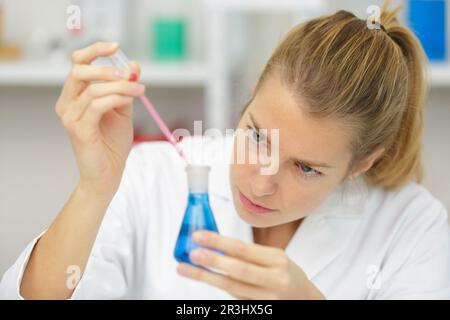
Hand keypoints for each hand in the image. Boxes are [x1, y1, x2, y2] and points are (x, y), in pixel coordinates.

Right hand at [55, 41, 144, 197]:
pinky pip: (97, 106)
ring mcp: (70, 117)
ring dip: (120, 86)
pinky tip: (130, 98)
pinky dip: (116, 98)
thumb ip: (126, 87)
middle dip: (107, 68)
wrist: (109, 173)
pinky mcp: (79, 130)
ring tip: (139, 90)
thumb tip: (133, 65)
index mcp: (74, 96)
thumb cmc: (112, 142)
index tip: (116, 46)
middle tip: (130, 75)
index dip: (94, 50)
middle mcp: (67, 104)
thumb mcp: (122, 109)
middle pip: (79, 71)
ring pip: (93, 89)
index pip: (77, 63)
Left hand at [176, 230, 324, 299]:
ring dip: (206, 277)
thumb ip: (249, 254)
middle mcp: (274, 279)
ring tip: (186, 269)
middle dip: (212, 260)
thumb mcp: (274, 258)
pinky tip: (206, 280)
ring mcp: (268, 298)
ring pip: (232, 287)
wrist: (303, 299)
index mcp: (277, 259)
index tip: (199, 236)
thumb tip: (216, 246)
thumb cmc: (286, 274)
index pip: (243, 248)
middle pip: (238, 269)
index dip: (218, 242)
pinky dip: (219, 289)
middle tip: (192, 253)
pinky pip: (235, 299)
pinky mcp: (261, 310)